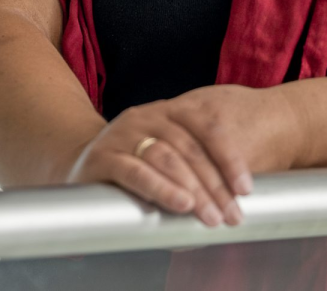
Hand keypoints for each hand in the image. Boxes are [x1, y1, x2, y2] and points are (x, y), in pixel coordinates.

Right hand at [61, 85, 298, 227]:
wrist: (81, 163)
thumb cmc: (136, 164)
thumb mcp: (168, 153)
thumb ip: (195, 164)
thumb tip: (236, 195)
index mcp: (168, 110)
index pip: (206, 125)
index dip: (229, 156)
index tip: (245, 189)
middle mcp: (145, 116)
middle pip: (188, 147)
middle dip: (215, 185)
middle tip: (231, 214)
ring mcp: (122, 134)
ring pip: (165, 158)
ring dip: (193, 190)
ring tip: (210, 216)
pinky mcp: (102, 156)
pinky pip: (135, 171)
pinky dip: (160, 188)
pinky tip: (180, 204)